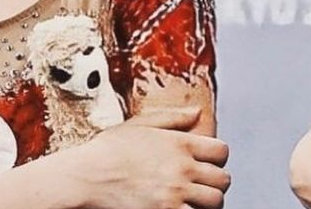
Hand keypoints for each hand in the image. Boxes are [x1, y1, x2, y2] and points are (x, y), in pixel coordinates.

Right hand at [65, 107, 230, 208]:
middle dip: (215, 182)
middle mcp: (182, 168)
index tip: (208, 163)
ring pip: (215, 202)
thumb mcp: (140, 124)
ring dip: (207, 202)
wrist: (87, 176)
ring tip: (194, 200)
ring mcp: (175, 194)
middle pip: (222, 179)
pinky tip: (181, 208)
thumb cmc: (109, 150)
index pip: (221, 151)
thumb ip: (173, 117)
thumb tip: (197, 112)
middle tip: (202, 185)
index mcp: (180, 143)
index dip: (217, 158)